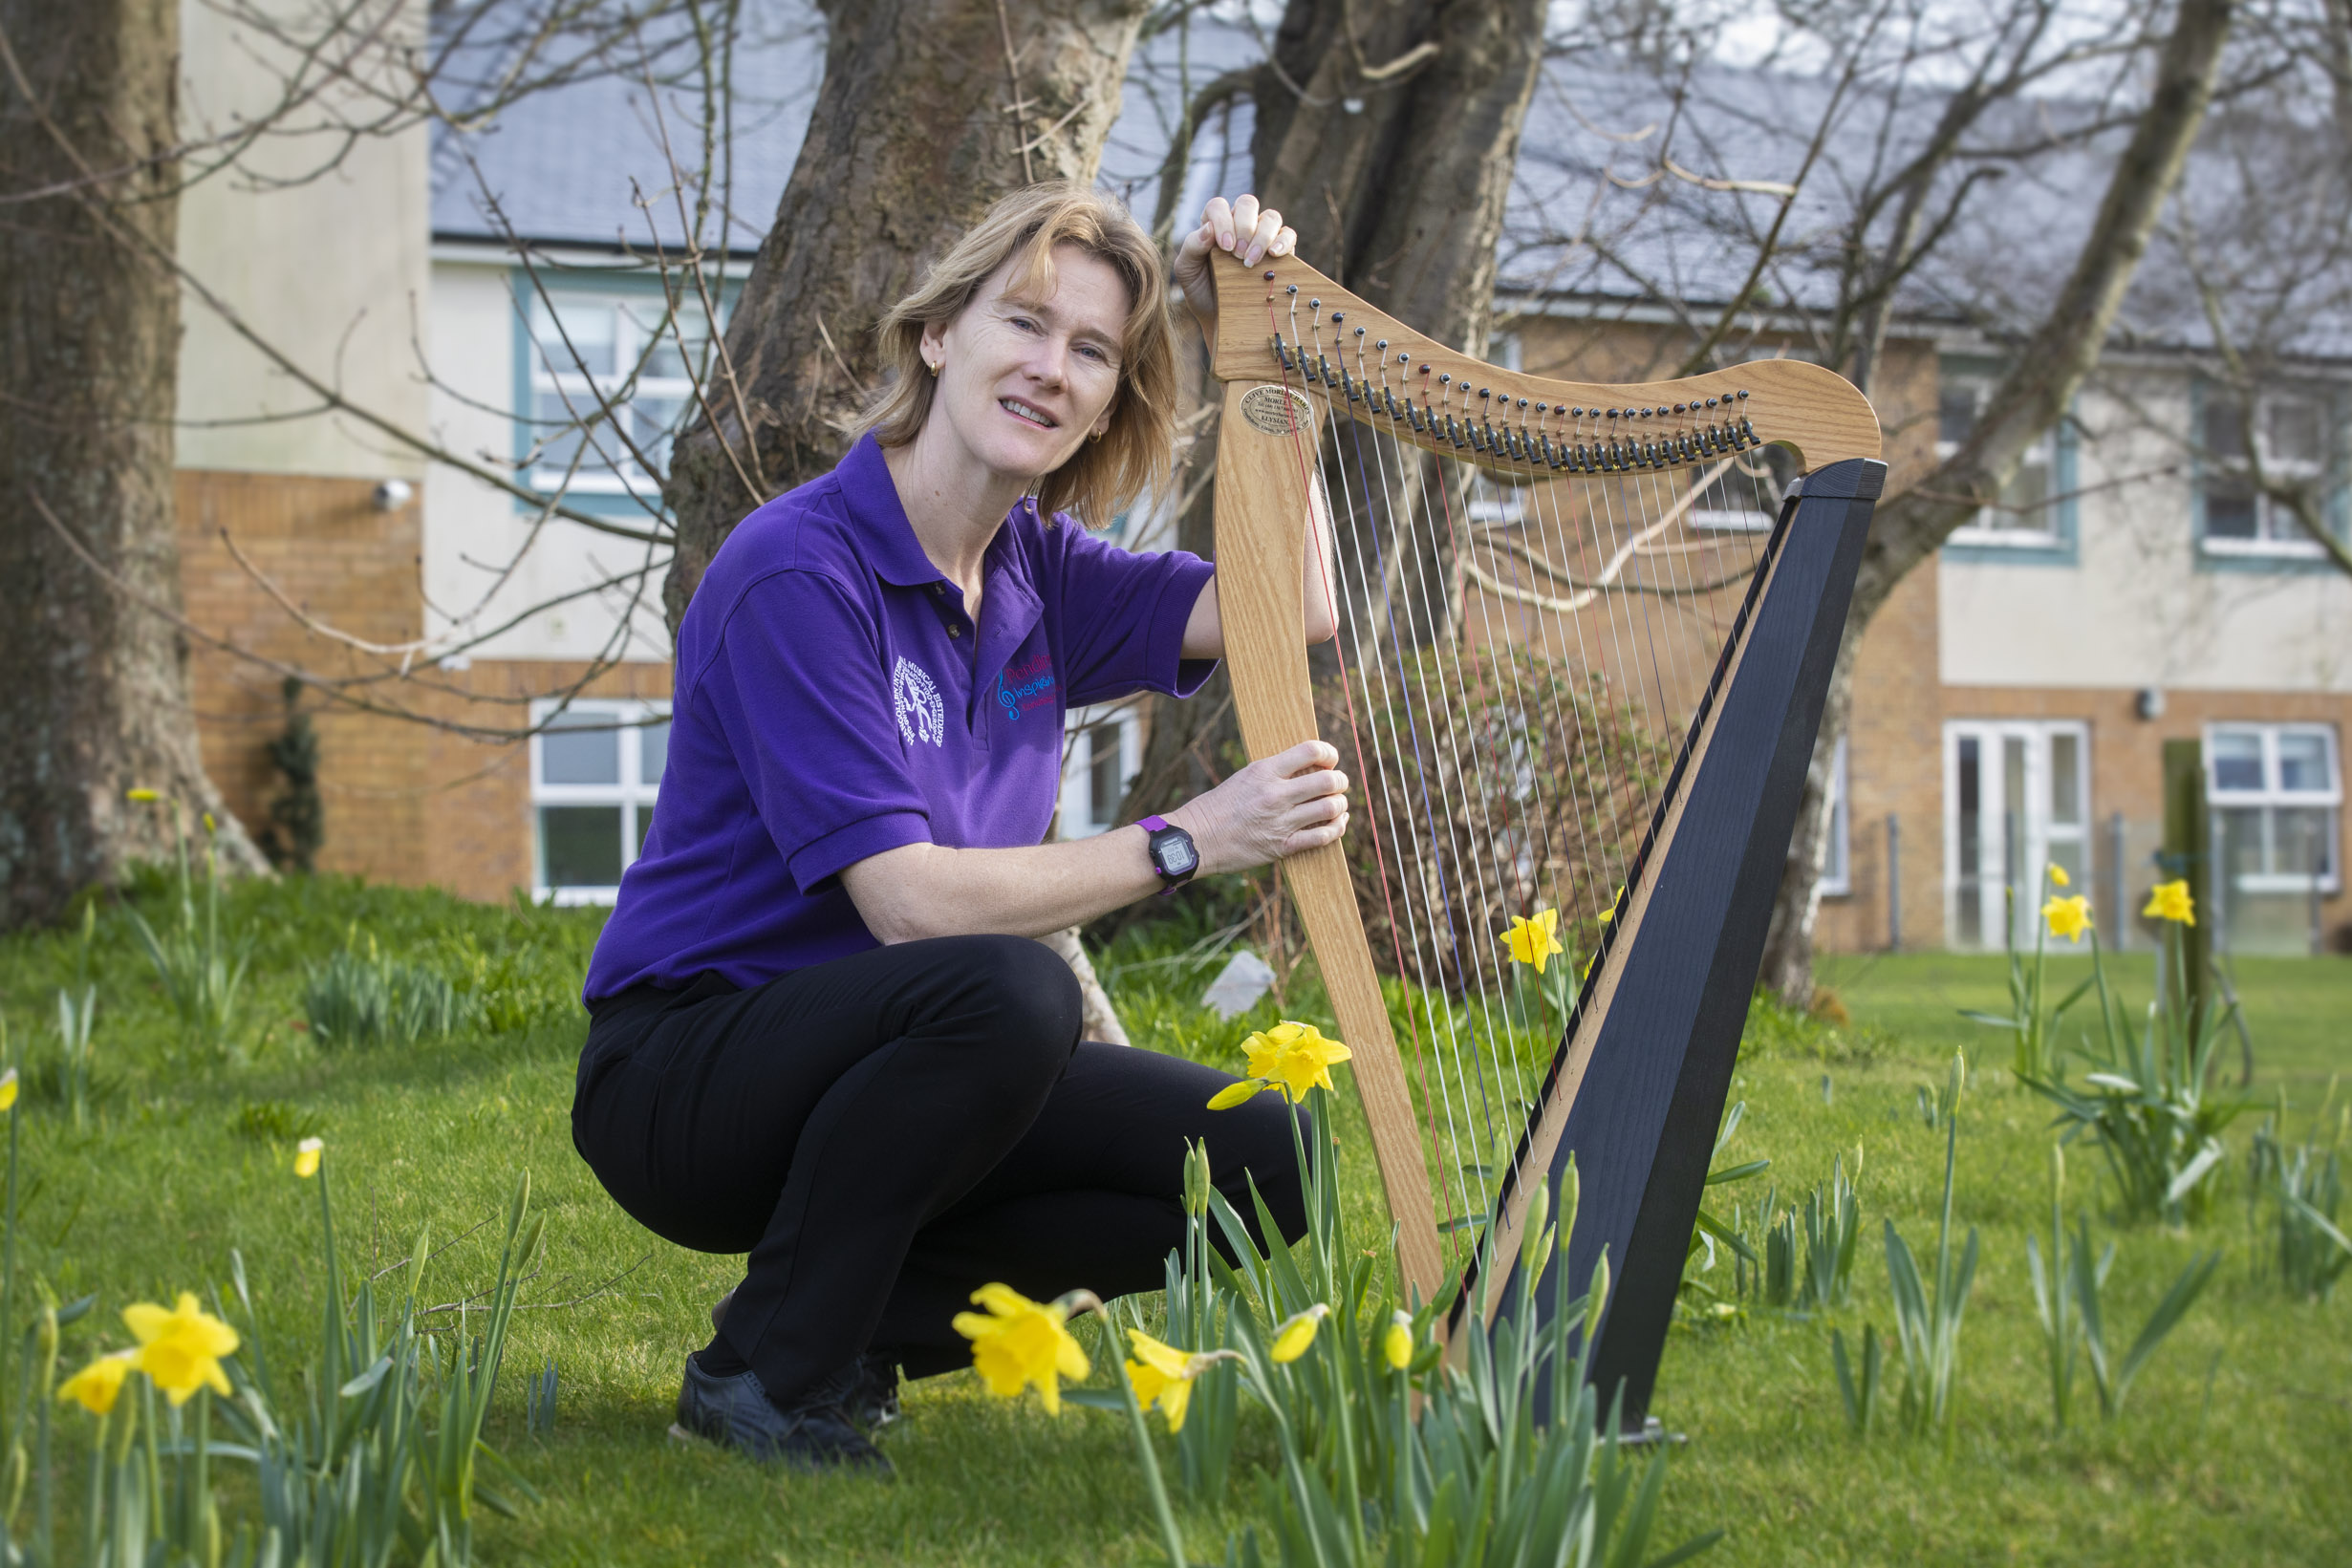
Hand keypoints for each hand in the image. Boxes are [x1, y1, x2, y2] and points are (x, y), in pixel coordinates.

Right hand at [1167, 740, 1348, 874]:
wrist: (1196, 839)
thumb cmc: (1216, 808)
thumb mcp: (1243, 778)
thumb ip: (1273, 772)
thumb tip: (1304, 768)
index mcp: (1264, 771)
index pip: (1311, 750)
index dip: (1329, 753)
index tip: (1331, 759)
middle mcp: (1276, 794)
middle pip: (1328, 780)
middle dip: (1341, 781)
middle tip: (1339, 784)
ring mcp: (1280, 821)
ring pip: (1330, 808)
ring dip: (1341, 805)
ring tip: (1338, 805)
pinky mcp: (1282, 846)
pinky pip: (1322, 837)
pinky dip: (1336, 829)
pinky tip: (1337, 824)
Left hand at [1172, 194, 1297, 335]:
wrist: (1220, 318)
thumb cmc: (1201, 291)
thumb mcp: (1187, 270)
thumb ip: (1192, 246)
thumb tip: (1209, 228)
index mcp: (1215, 224)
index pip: (1219, 206)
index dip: (1223, 221)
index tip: (1225, 247)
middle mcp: (1239, 224)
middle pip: (1247, 204)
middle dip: (1244, 227)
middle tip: (1238, 255)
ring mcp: (1262, 235)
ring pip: (1271, 217)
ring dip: (1262, 236)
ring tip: (1252, 261)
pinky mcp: (1281, 250)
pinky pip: (1289, 235)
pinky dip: (1284, 242)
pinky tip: (1274, 255)